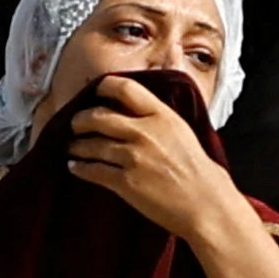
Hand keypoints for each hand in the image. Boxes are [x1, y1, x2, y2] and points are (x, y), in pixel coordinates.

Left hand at [62, 76, 251, 247]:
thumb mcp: (183, 129)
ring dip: (77, 146)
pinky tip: (75, 167)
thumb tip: (156, 73)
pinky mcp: (126, 182)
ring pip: (91, 144)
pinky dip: (79, 167)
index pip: (124, 88)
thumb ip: (160, 110)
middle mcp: (145, 132)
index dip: (103, 87)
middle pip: (98, 116)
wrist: (205, 204)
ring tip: (73, 147)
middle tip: (76, 124)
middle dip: (81, 120)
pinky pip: (92, 170)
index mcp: (161, 115)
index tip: (94, 93)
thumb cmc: (197, 169)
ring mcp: (133, 157)